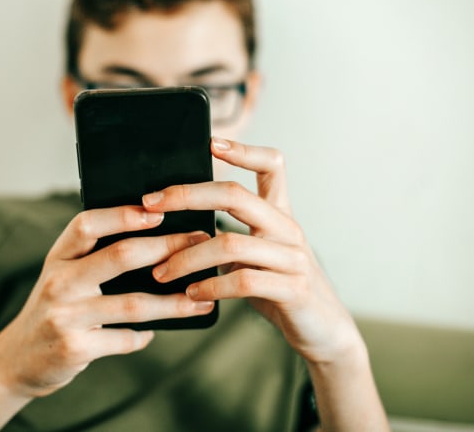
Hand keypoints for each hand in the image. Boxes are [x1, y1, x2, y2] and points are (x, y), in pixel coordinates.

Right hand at [0, 206, 214, 397]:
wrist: (16, 360)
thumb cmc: (53, 308)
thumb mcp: (63, 275)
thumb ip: (95, 258)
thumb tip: (158, 241)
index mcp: (58, 257)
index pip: (88, 224)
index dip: (124, 215)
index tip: (159, 211)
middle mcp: (58, 282)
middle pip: (119, 256)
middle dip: (167, 247)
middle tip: (200, 244)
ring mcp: (65, 316)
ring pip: (132, 303)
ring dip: (173, 302)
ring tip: (201, 300)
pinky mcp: (75, 348)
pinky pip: (124, 339)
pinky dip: (144, 336)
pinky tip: (154, 333)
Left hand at [144, 137, 362, 364]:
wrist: (323, 330)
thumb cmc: (279, 289)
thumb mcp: (257, 256)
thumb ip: (230, 238)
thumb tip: (177, 226)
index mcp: (279, 214)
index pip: (272, 165)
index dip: (243, 150)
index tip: (211, 143)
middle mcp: (288, 228)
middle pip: (235, 195)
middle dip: (187, 196)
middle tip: (150, 203)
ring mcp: (293, 258)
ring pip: (230, 244)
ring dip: (187, 257)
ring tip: (162, 271)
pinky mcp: (293, 289)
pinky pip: (244, 281)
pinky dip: (211, 286)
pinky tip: (192, 293)